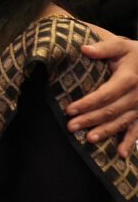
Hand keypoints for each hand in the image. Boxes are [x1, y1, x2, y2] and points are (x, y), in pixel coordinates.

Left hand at [72, 37, 137, 156]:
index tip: (69, 110)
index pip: (105, 94)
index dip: (87, 103)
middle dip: (90, 119)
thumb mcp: (122, 47)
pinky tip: (120, 154)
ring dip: (105, 132)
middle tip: (71, 127)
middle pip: (110, 111)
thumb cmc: (136, 54)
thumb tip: (84, 49)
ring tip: (88, 139)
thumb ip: (104, 48)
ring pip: (122, 122)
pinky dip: (129, 142)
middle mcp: (136, 96)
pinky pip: (137, 130)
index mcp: (128, 79)